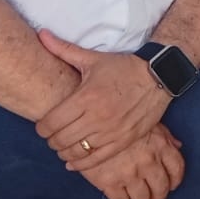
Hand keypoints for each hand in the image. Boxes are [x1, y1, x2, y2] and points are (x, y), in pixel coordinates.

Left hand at [34, 29, 171, 170]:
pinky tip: (73, 162)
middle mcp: (97, 117)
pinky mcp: (124, 140)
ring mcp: (111, 131)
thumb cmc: (123, 68)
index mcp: (86, 97)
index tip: (42, 127)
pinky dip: (81, 164)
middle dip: (51, 140)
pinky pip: (96, 160)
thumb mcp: (93, 59)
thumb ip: (63, 49)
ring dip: (64, 152)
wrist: (159, 76)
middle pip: (61, 139)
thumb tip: (40, 34)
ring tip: (62, 147)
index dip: (41, 128)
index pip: (51, 122)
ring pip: (77, 152)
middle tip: (51, 136)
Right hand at [80, 124, 185, 198]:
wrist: (89, 123)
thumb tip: (178, 145)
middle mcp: (148, 161)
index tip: (171, 185)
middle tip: (153, 198)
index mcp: (160, 145)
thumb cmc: (121, 122)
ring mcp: (129, 173)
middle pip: (161, 188)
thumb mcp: (148, 122)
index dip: (175, 180)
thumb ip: (165, 135)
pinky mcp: (109, 182)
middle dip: (158, 196)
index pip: (177, 169)